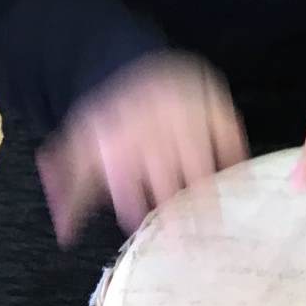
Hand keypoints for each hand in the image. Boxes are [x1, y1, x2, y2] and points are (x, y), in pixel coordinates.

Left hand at [37, 54, 246, 246]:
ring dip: (207, 194)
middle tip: (184, 244)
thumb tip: (65, 236)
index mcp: (117, 143)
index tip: (141, 229)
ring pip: (198, 161)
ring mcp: (185, 118)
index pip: (125, 183)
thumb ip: (71, 192)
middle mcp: (152, 133)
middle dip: (174, 214)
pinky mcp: (209, 104)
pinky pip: (228, 132)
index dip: (132, 206)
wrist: (128, 60)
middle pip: (165, 179)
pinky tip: (240, 180)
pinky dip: (234, 155)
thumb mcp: (78, 147)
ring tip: (214, 223)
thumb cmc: (107, 116)